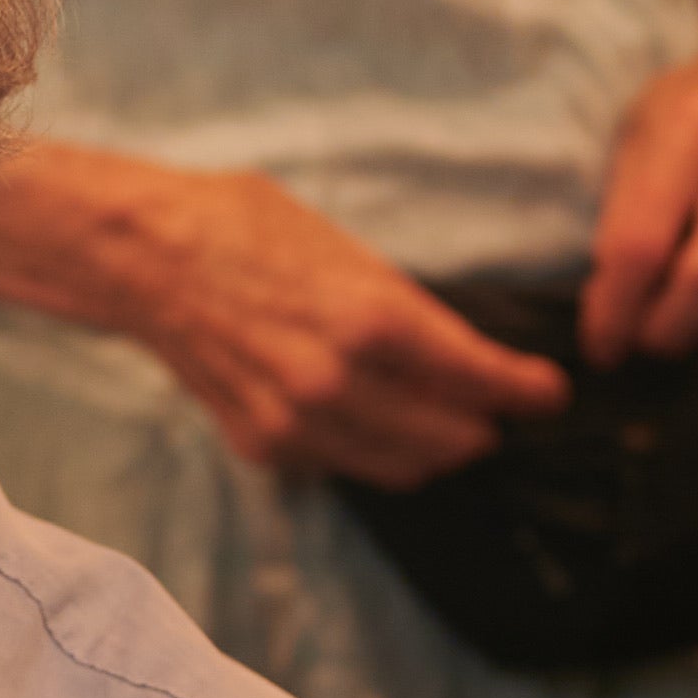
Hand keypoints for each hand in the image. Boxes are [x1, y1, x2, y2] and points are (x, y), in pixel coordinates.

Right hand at [0, 145, 565, 488]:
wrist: (146, 258)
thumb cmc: (247, 229)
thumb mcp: (348, 250)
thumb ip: (405, 309)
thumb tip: (456, 352)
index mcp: (372, 320)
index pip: (480, 380)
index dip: (528, 391)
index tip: (551, 393)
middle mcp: (340, 384)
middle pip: (451, 440)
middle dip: (485, 425)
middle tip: (500, 406)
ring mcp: (300, 425)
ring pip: (403, 468)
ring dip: (436, 449)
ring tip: (448, 421)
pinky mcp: (267, 446)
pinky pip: (345, 465)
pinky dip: (372, 449)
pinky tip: (370, 414)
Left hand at [579, 0, 697, 364]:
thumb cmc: (697, 116)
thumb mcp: (639, 136)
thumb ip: (621, 217)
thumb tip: (610, 313)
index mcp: (692, 122)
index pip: (643, 241)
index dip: (615, 309)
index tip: (601, 345)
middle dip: (667, 329)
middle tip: (646, 339)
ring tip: (692, 316)